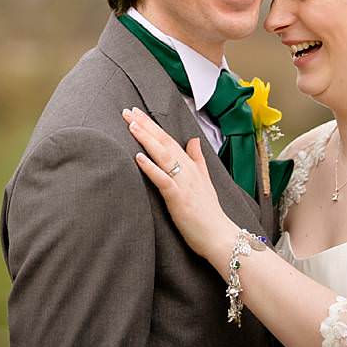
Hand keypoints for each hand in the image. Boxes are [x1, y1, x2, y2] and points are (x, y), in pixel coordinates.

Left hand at [123, 108, 232, 262]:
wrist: (219, 235)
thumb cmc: (209, 212)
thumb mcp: (205, 181)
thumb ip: (198, 159)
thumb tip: (194, 139)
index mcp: (191, 166)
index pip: (169, 140)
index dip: (153, 126)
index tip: (136, 113)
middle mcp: (187, 171)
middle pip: (164, 143)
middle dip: (145, 126)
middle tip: (127, 111)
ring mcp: (183, 184)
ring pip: (163, 156)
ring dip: (147, 139)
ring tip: (132, 126)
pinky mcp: (179, 199)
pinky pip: (163, 180)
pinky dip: (151, 168)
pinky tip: (138, 157)